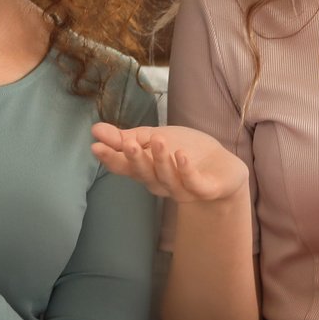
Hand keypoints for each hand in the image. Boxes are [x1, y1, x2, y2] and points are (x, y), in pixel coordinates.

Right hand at [90, 122, 248, 204]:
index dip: (110, 158)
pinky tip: (182, 156)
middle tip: (128, 144)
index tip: (96, 146)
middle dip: (135, 160)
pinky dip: (187, 171)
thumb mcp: (153, 139)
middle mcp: (160, 182)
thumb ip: (126, 138)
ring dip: (161, 160)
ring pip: (167, 178)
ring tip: (158, 140)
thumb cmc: (185, 151)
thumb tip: (95, 130)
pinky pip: (193, 183)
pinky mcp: (205, 189)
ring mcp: (182, 188)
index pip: (124, 166)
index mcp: (146, 170)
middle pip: (144, 174)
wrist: (223, 168)